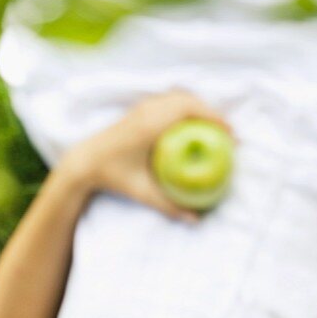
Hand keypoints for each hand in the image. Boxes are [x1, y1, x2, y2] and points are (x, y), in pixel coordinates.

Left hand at [60, 88, 235, 222]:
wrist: (85, 160)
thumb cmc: (113, 177)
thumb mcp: (142, 193)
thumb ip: (169, 206)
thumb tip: (195, 220)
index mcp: (150, 124)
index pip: (189, 111)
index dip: (214, 118)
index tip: (231, 133)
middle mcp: (147, 110)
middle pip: (188, 99)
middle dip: (212, 112)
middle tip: (228, 133)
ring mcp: (142, 106)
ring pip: (179, 97)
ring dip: (198, 107)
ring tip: (214, 128)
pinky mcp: (139, 109)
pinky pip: (169, 102)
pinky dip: (185, 109)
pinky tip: (192, 126)